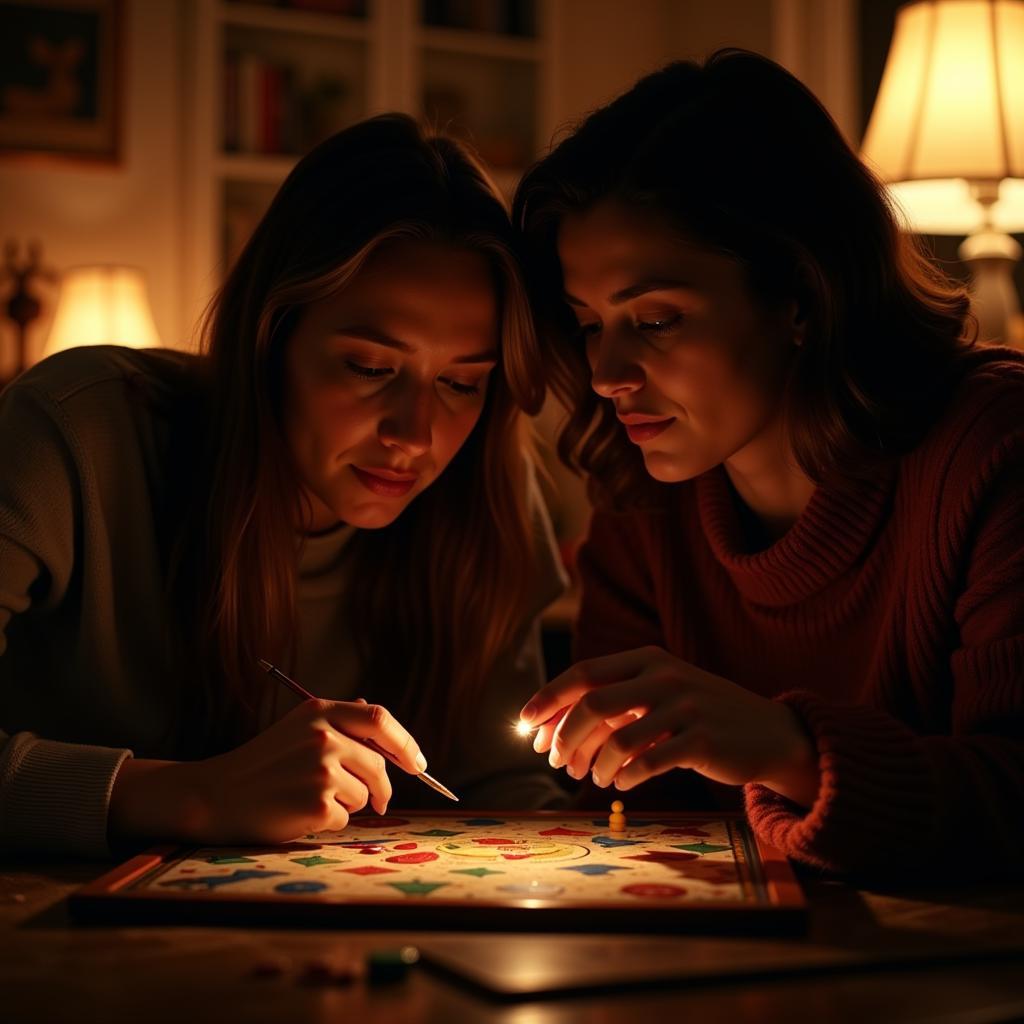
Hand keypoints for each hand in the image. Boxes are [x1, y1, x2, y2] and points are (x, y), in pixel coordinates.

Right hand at [110, 699, 425, 844]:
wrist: (216, 795)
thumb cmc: (262, 764)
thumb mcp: (297, 728)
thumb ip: (338, 723)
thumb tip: (377, 717)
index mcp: (320, 711)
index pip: (380, 719)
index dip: (405, 743)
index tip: (418, 764)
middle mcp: (324, 735)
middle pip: (379, 764)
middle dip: (382, 787)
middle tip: (379, 802)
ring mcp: (321, 769)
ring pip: (365, 794)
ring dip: (349, 804)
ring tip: (310, 799)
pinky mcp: (317, 803)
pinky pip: (346, 818)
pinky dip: (330, 822)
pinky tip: (300, 814)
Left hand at [519, 646, 818, 805]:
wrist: (769, 732)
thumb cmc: (700, 716)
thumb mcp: (660, 694)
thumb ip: (616, 703)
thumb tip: (553, 731)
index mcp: (647, 658)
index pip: (583, 673)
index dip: (549, 698)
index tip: (525, 724)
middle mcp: (664, 676)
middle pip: (593, 703)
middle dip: (566, 736)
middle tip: (557, 762)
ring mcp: (685, 706)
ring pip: (619, 738)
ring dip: (596, 763)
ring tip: (595, 778)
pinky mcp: (702, 739)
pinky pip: (649, 761)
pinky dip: (626, 777)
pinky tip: (622, 784)